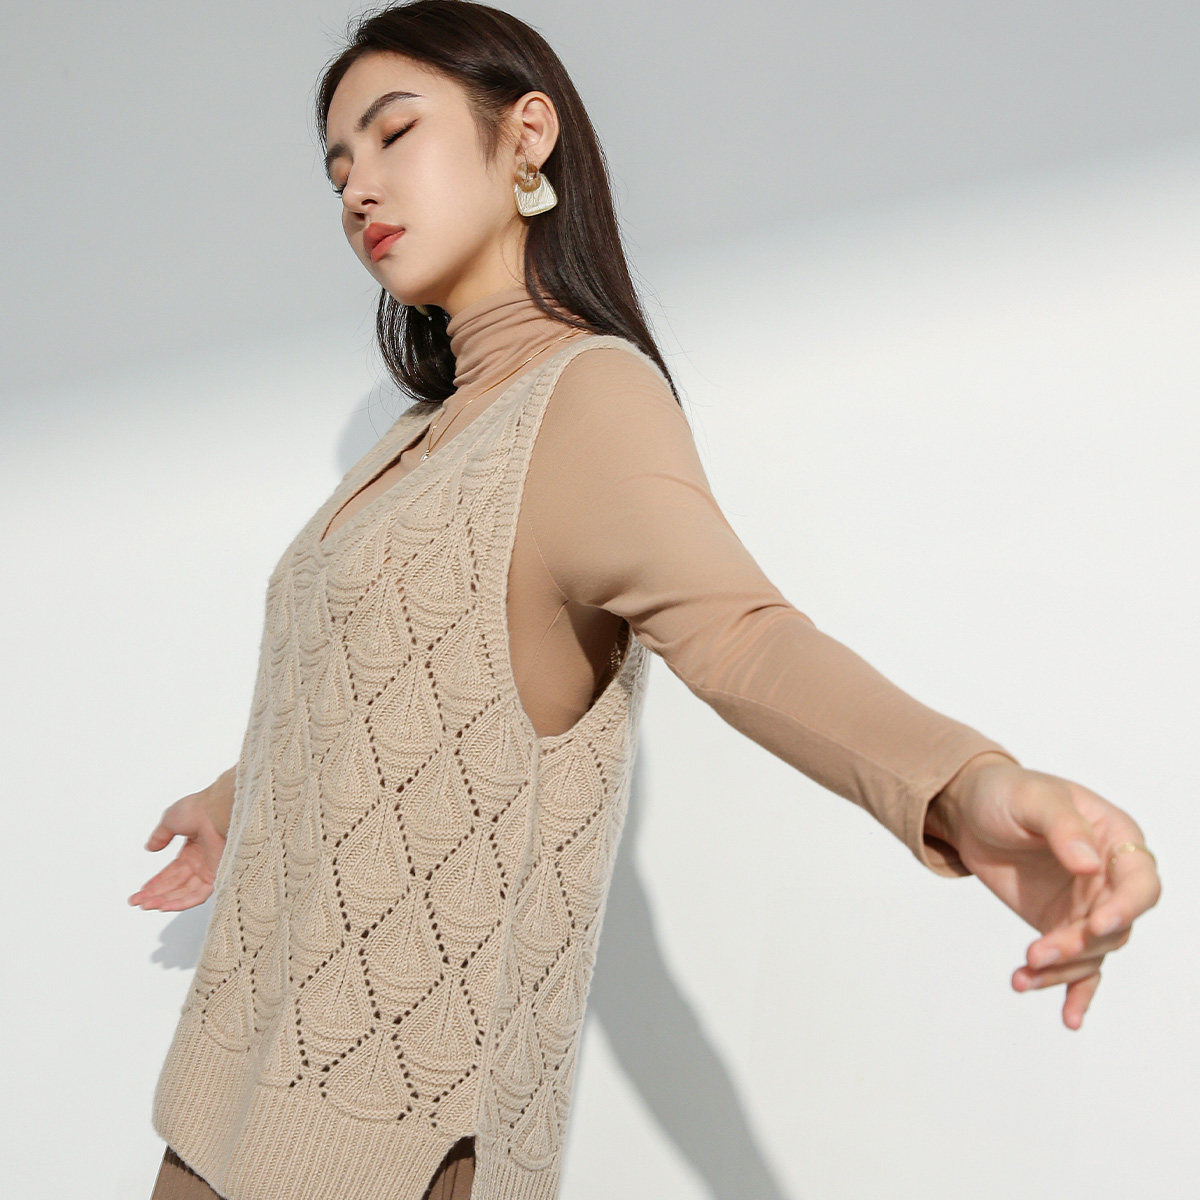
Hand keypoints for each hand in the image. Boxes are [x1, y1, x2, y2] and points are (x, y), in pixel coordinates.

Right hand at [128, 785, 227, 911]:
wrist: (216, 809)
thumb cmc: (199, 809)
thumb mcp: (171, 820)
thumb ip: (160, 836)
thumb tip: (150, 847)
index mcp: (193, 847)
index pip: (173, 871)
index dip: (157, 882)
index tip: (142, 891)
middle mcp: (202, 860)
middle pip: (176, 884)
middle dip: (155, 894)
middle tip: (138, 902)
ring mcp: (209, 868)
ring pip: (185, 892)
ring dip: (165, 900)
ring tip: (146, 905)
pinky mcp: (217, 875)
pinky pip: (198, 895)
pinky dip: (181, 902)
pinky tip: (164, 906)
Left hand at [930, 751, 1161, 1029]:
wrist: (969, 811)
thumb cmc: (1006, 793)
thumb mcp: (1032, 798)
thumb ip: (1063, 827)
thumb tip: (1089, 863)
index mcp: (1116, 839)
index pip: (1139, 882)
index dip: (1126, 907)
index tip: (1097, 924)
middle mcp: (1110, 878)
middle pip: (1114, 927)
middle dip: (1079, 944)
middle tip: (1038, 951)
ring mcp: (1086, 906)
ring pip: (1092, 952)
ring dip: (1062, 969)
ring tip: (1024, 977)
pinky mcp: (1061, 926)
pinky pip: (1078, 966)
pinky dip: (1073, 991)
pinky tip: (1067, 1018)